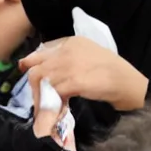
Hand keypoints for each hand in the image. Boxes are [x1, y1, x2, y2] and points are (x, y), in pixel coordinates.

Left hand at [19, 36, 147, 110]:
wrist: (125, 81)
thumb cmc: (108, 68)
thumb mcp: (85, 52)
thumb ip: (64, 56)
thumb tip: (42, 66)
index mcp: (69, 43)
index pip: (40, 52)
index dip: (29, 63)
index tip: (25, 72)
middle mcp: (66, 52)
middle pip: (36, 68)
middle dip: (32, 85)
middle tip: (36, 96)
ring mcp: (69, 66)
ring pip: (42, 82)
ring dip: (41, 96)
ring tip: (44, 105)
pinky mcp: (74, 81)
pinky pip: (54, 93)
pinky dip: (51, 102)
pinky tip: (55, 107)